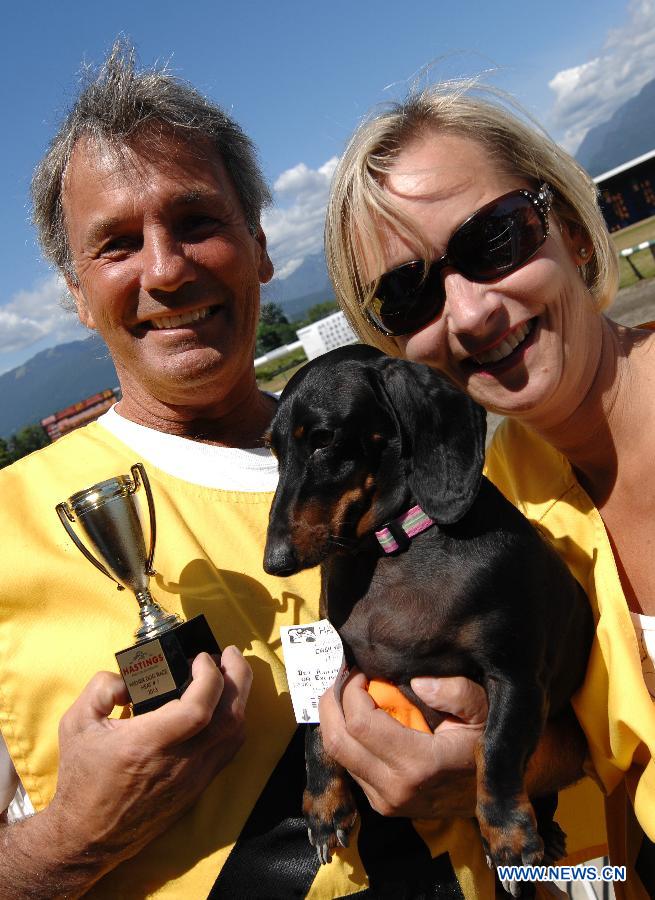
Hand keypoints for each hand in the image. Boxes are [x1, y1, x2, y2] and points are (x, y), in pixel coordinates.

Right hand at [38, 647, 251, 878]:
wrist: (89, 836)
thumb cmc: (83, 778)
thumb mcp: (76, 723)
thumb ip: (101, 688)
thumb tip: (130, 677)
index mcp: (148, 744)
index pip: (198, 709)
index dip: (208, 676)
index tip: (199, 657)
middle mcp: (179, 762)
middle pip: (230, 717)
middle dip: (238, 676)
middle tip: (228, 653)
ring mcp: (194, 776)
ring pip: (236, 732)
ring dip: (239, 697)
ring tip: (227, 673)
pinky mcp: (199, 786)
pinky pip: (230, 748)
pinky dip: (234, 720)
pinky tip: (223, 704)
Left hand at [318, 671, 486, 818]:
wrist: (495, 796)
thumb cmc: (486, 745)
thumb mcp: (483, 711)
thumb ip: (456, 692)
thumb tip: (417, 682)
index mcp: (418, 764)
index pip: (360, 723)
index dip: (351, 690)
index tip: (360, 669)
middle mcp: (394, 788)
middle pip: (337, 741)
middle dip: (331, 702)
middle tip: (342, 676)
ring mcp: (385, 801)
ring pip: (338, 756)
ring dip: (335, 719)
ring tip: (347, 692)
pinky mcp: (381, 804)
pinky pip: (349, 766)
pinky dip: (346, 737)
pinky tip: (358, 716)